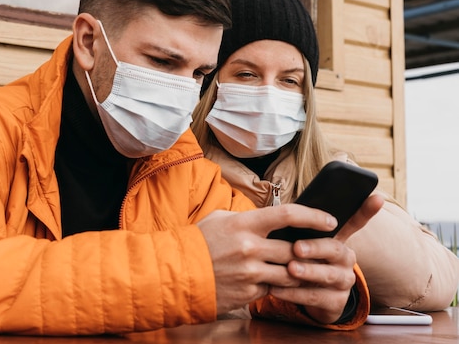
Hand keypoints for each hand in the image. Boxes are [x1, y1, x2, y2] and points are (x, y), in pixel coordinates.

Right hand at [197, 204, 339, 313]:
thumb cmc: (199, 241)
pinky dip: (277, 285)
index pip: (288, 214)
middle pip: (295, 249)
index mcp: (245, 224)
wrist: (177, 272)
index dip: (314, 216)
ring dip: (299, 271)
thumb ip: (249, 218)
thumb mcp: (221, 219)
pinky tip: (276, 280)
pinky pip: (273, 289)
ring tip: (306, 268)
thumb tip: (274, 218)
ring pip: (291, 273)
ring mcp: (250, 273)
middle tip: (321, 250)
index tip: (329, 220)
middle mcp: (250, 248)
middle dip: (310, 250)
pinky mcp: (248, 293)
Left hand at [268, 194, 384, 323]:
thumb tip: (281, 212)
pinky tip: (276, 289)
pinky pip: (315, 297)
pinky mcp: (335, 302)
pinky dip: (294, 293)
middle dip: (316, 247)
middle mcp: (346, 259)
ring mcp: (343, 281)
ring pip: (328, 275)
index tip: (377, 197)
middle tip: (297, 247)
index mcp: (338, 239)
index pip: (355, 222)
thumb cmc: (303, 261)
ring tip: (289, 269)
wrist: (309, 297)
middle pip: (336, 249)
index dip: (366, 210)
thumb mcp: (302, 243)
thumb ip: (299, 230)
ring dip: (307, 272)